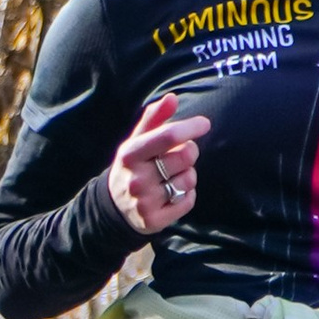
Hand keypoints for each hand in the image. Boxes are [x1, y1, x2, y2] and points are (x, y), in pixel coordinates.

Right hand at [109, 92, 211, 237]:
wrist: (114, 207)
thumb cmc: (133, 166)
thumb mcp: (136, 141)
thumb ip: (154, 118)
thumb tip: (172, 98)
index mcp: (130, 154)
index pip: (167, 136)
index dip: (190, 127)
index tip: (204, 124)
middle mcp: (135, 178)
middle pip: (185, 156)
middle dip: (189, 152)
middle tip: (180, 156)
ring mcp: (144, 201)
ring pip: (189, 179)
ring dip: (188, 176)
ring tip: (172, 177)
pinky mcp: (154, 220)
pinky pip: (188, 201)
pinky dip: (187, 195)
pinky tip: (173, 194)